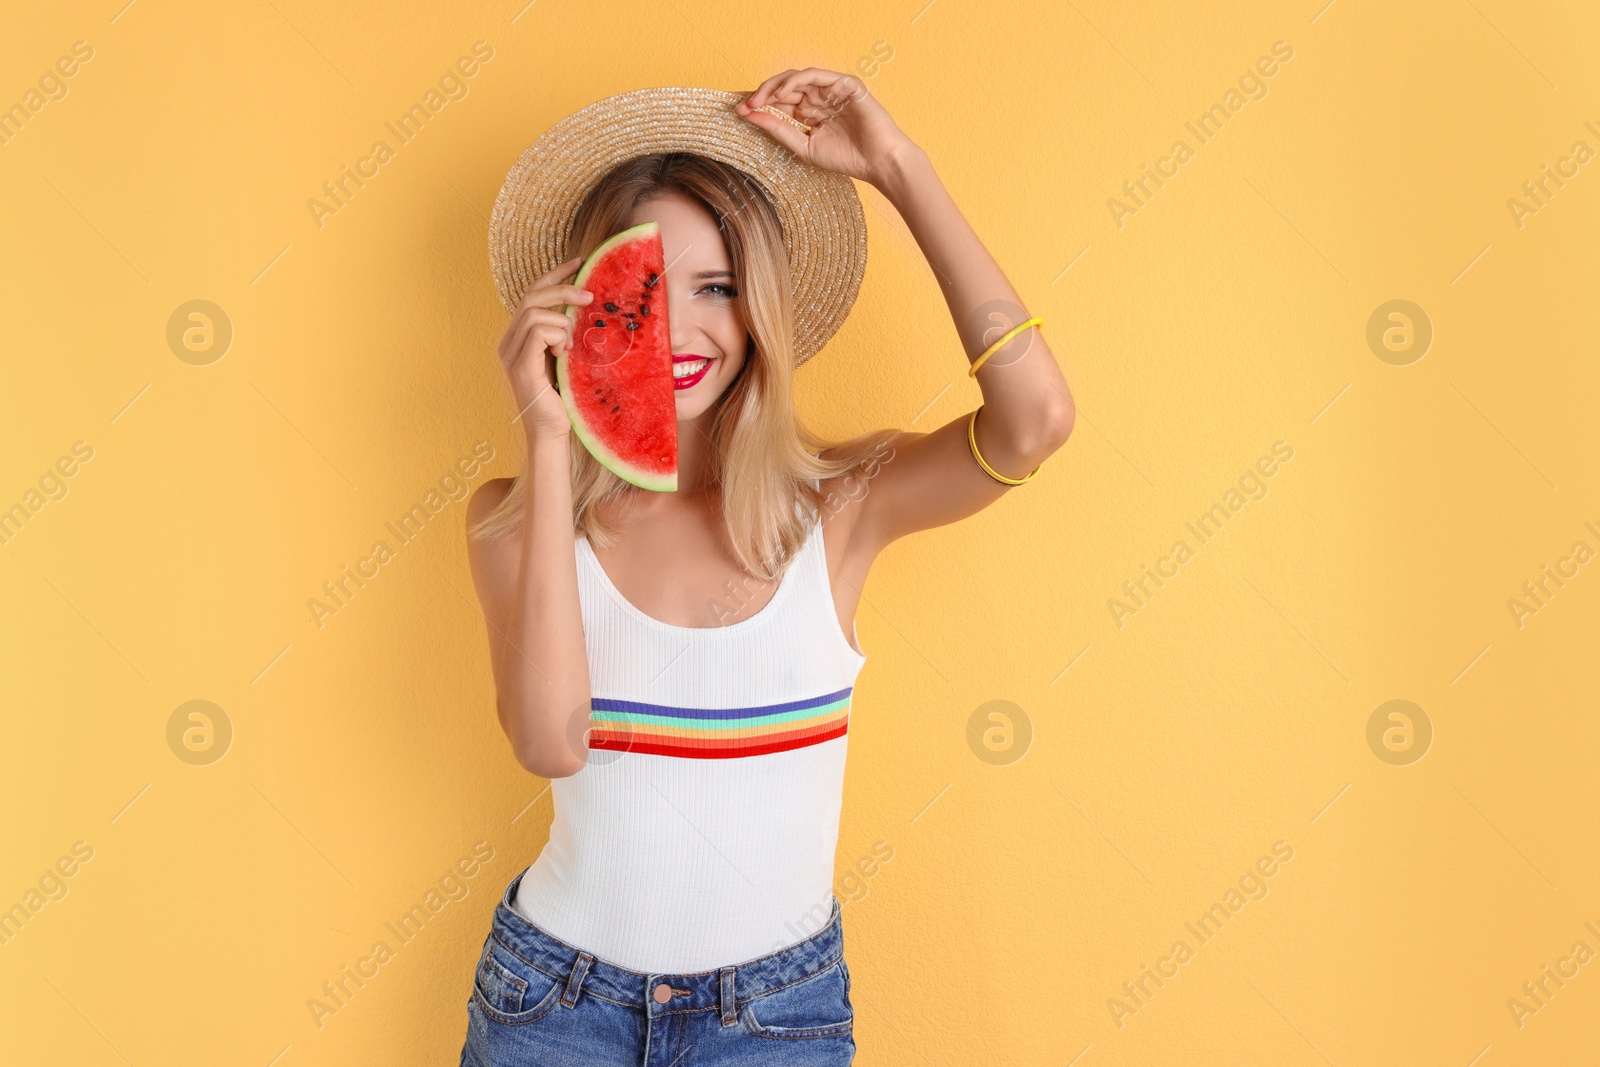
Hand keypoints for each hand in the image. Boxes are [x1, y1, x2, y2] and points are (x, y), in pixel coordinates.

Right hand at [498, 257, 592, 439]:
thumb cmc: (564, 398)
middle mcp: (509, 342)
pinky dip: (557, 337)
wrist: (553, 433)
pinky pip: (538, 332)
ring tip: (571, 347)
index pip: (533, 294)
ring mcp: (511, 354)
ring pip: (535, 313)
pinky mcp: (520, 366)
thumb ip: (566, 334)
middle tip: (590, 295)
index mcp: (519, 338)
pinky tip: (564, 354)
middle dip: (562, 290)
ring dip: (562, 324)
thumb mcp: (567, 358)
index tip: (578, 263)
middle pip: (531, 297)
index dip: (554, 275)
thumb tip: (586, 307)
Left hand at [736, 68, 915, 187]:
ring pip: (797, 78)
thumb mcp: (804, 147)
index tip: (739, 111)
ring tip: (760, 99)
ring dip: (775, 86)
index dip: (760, 105)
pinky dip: (796, 81)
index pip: (781, 102)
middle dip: (763, 94)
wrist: (878, 162)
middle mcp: (820, 99)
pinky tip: (782, 92)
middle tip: (745, 104)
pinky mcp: (845, 84)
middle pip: (785, 88)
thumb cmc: (847, 159)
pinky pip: (816, 75)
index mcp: (811, 113)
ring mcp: (833, 90)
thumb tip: (750, 116)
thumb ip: (779, 130)